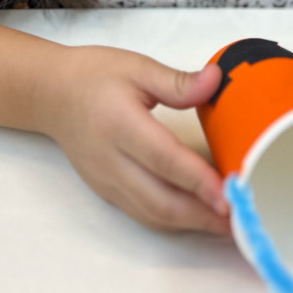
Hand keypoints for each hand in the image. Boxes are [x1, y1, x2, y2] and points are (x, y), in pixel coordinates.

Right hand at [40, 46, 231, 235]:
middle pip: (160, 199)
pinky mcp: (108, 191)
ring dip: (191, 224)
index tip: (228, 192)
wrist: (51, 94)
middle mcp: (111, 160)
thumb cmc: (94, 76)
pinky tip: (198, 216)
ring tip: (228, 224)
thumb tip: (216, 80)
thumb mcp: (138, 67)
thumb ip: (178, 81)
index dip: (197, 180)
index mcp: (120, 124)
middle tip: (241, 219)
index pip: (163, 158)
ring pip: (153, 213)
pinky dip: (173, 220)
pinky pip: (143, 213)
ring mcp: (107, 181)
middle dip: (202, 215)